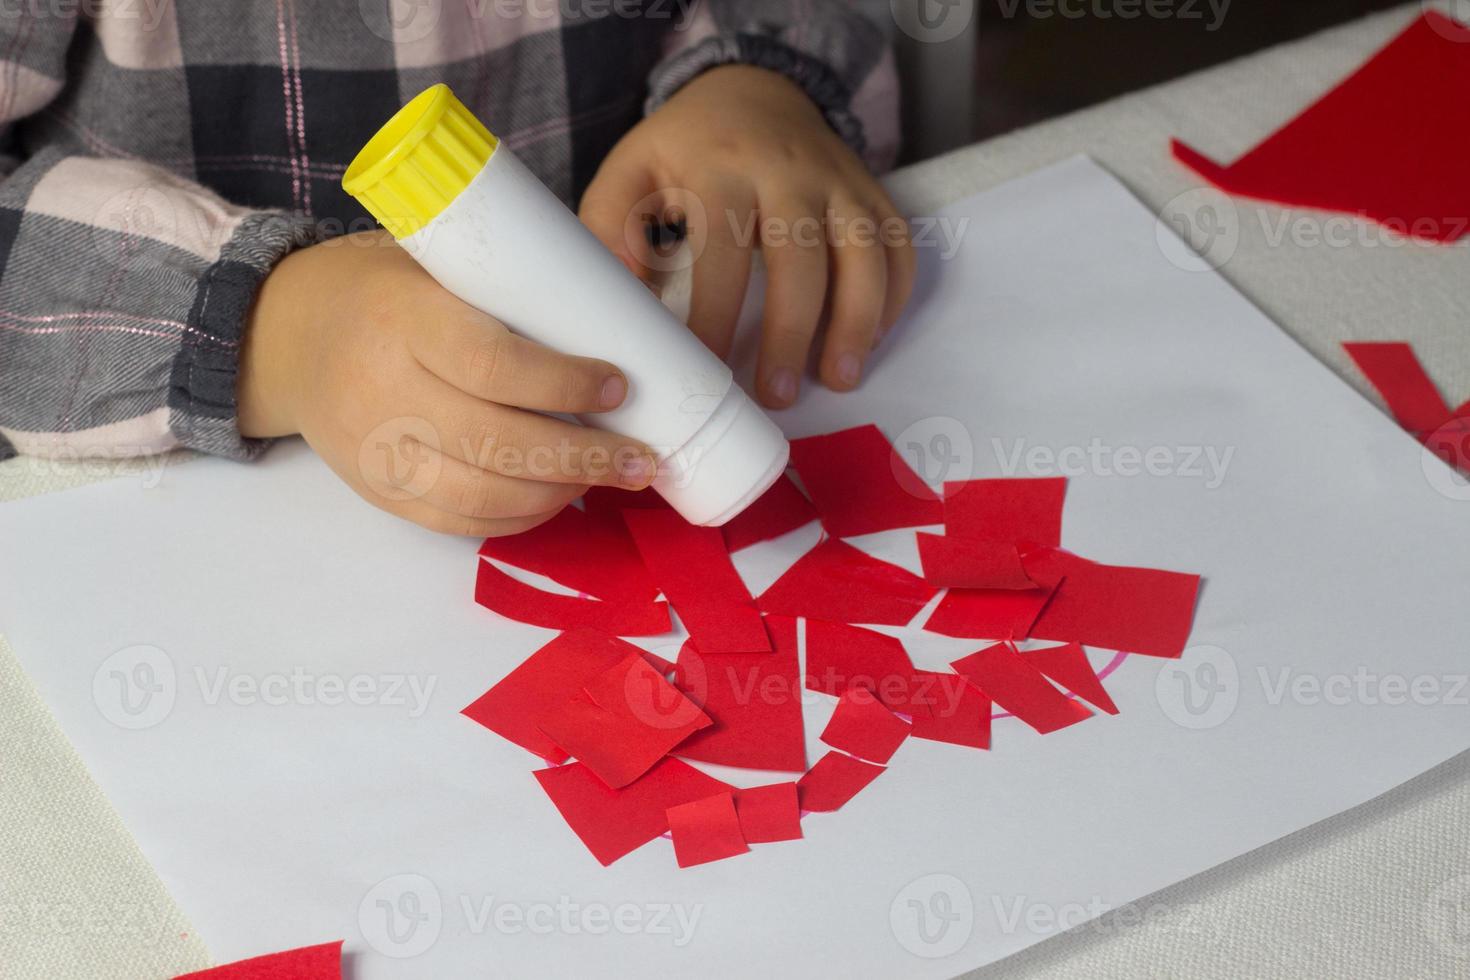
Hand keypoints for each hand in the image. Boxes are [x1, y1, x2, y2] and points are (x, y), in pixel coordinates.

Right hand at [238, 231, 657, 535]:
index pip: (492, 366)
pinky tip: (560, 498)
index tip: (618, 386)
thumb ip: (515, 286)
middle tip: (640, 457)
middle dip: (582, 458)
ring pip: (481, 495)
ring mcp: (376, 450)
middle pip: (496, 444)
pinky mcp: (378, 491)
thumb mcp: (437, 260)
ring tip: (612, 477)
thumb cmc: (384, 288)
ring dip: (560, 494)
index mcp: (403, 318)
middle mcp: (383, 389)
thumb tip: (626, 303)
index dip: (564, 385)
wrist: (287, 336)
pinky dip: (520, 518)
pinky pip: (458, 522)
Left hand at [580, 64, 915, 409]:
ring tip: (840, 379)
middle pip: (801, 257)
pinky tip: (870, 342)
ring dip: (858, 321)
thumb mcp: (631, 173)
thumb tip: (619, 307)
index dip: (715, 315)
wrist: (752, 88)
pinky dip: (893, 298)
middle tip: (777, 395)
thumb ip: (610, 233)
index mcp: (721, 169)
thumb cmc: (684, 150)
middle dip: (792, 331)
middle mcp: (789, 171)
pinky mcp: (872, 192)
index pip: (721, 250)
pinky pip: (898, 246)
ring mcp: (839, 180)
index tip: (705, 371)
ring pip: (864, 252)